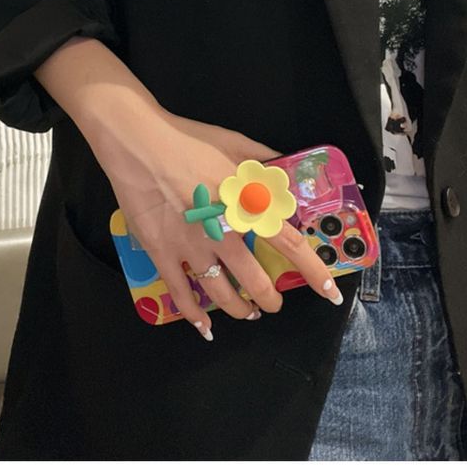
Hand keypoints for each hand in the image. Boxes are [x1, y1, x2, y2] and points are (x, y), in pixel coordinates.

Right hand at [86, 104, 344, 340]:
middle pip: (256, 280)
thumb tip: (285, 170)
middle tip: (273, 303)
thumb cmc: (187, 140)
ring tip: (248, 313)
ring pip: (222, 294)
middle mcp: (224, 235)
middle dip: (270, 298)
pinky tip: (204, 327)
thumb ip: (262, 160)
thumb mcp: (234, 142)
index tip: (328, 291)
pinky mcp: (162, 254)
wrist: (139, 143)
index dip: (313, 271)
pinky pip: (180, 293)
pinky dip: (194, 314)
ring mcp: (191, 249)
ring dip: (240, 309)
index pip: (289, 245)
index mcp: (245, 207)